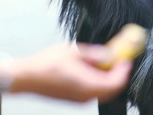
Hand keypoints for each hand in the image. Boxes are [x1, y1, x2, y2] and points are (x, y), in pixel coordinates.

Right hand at [7, 44, 131, 103]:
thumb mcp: (72, 51)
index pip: (116, 82)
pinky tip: (89, 68)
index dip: (124, 69)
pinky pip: (92, 92)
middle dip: (117, 73)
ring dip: (107, 77)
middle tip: (118, 58)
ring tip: (102, 60)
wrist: (27, 77)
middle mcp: (86, 96)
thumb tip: (109, 54)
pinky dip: (97, 81)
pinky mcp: (73, 99)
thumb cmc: (45, 64)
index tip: (126, 57)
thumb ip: (94, 54)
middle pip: (111, 89)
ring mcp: (79, 100)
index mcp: (88, 85)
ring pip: (102, 91)